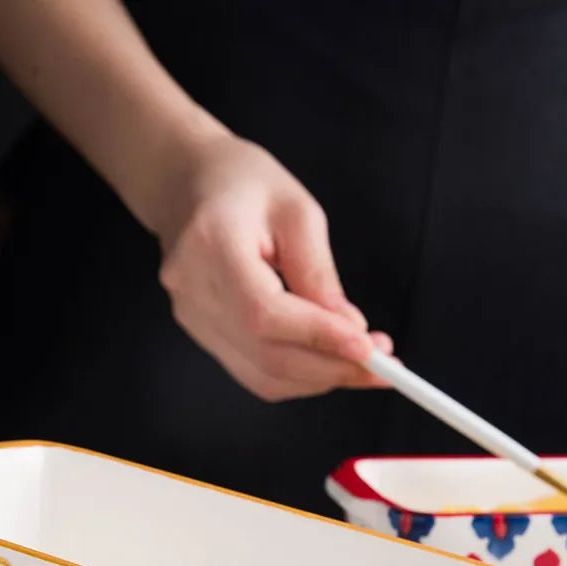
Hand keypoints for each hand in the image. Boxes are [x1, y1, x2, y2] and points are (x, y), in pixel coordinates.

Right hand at [154, 134, 392, 401]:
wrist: (184, 185)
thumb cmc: (242, 184)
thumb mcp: (297, 210)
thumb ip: (320, 273)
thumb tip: (350, 330)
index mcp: (213, 243)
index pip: (265, 312)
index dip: (318, 337)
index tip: (368, 349)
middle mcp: (193, 289)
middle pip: (265, 354)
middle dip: (331, 368)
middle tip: (382, 366)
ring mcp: (192, 317)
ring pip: (262, 376)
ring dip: (318, 379)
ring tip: (361, 363)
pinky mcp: (200, 333)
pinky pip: (253, 372)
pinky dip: (297, 376)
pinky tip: (325, 361)